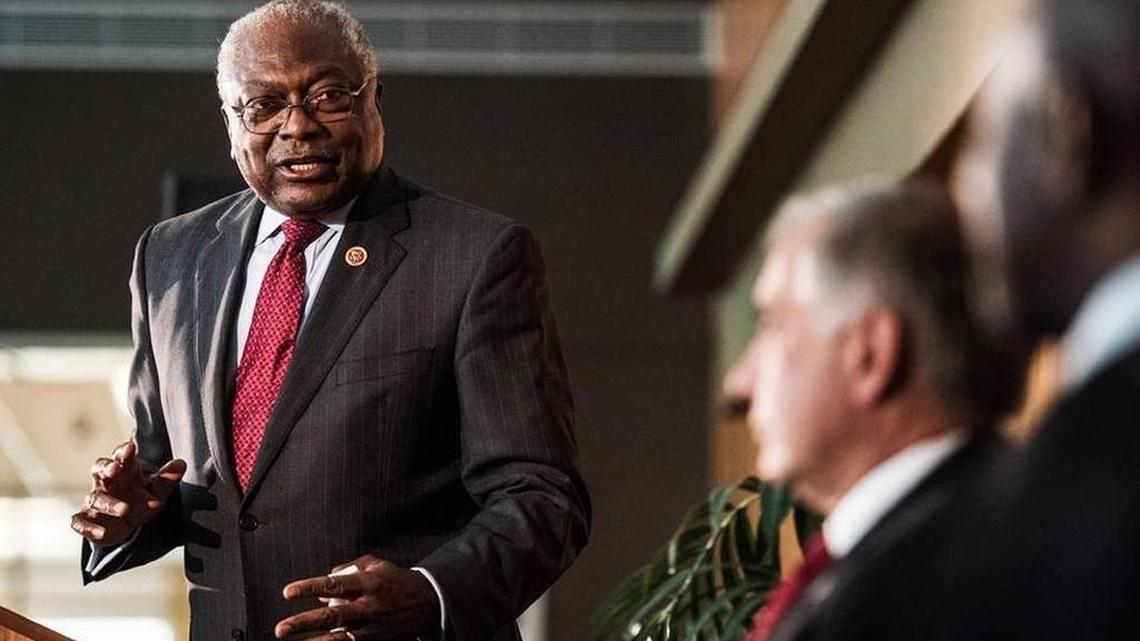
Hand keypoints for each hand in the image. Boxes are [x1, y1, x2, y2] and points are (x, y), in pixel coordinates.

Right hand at [70, 441, 186, 547]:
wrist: (128, 526)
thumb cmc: (141, 499)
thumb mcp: (158, 490)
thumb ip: (168, 478)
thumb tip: (181, 463)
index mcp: (124, 470)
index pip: (120, 456)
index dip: (123, 451)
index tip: (130, 448)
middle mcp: (106, 483)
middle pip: (99, 469)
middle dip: (105, 467)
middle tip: (114, 468)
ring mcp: (95, 501)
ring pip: (95, 498)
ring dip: (108, 503)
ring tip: (125, 509)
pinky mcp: (87, 520)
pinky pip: (80, 522)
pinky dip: (88, 527)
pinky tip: (101, 532)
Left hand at [276, 554, 439, 639]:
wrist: (429, 602)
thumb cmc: (399, 580)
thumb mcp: (377, 565)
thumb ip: (350, 568)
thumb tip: (327, 577)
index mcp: (368, 583)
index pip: (333, 585)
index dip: (309, 588)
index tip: (288, 592)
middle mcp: (369, 606)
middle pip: (331, 616)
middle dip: (304, 622)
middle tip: (282, 628)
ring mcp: (372, 626)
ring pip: (339, 637)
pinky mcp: (376, 639)